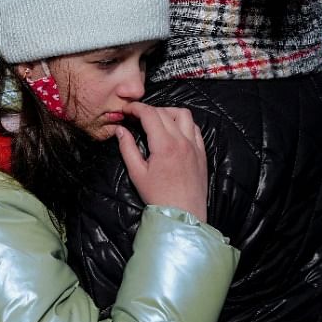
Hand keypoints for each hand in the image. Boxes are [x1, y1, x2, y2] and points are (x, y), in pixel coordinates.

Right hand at [115, 103, 208, 221]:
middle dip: (148, 109)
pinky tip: (174, 130)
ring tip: (156, 120)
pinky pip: (195, 128)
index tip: (127, 109)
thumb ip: (127, 148)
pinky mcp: (201, 152)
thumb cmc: (158, 197)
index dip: (136, 108)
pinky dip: (183, 123)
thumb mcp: (137, 173)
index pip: (149, 114)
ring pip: (183, 115)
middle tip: (136, 116)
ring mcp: (194, 145)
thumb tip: (120, 130)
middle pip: (164, 112)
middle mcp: (182, 140)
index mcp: (164, 145)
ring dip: (168, 112)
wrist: (183, 214)